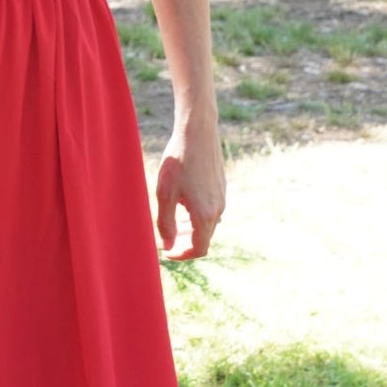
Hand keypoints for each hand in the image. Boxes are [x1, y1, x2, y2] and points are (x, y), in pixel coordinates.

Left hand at [155, 120, 224, 260]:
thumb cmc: (178, 161)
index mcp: (205, 215)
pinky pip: (210, 209)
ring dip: (190, 227)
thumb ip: (165, 223)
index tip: (167, 251)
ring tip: (172, 219)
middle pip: (204, 237)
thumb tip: (167, 246)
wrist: (198, 132)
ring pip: (208, 223)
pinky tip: (182, 200)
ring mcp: (222, 197)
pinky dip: (197, 214)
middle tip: (166, 237)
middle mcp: (218, 209)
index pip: (199, 249)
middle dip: (185, 242)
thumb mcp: (165, 194)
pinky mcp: (221, 186)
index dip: (183, 255)